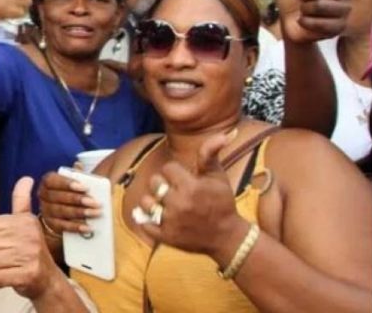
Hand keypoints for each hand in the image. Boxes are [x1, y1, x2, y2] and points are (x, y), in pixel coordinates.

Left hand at [0, 177, 64, 299]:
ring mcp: (30, 255)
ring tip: (11, 268)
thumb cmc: (31, 251)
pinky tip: (8, 279)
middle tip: (10, 258)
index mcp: (26, 220)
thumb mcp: (27, 223)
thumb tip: (26, 177)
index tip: (8, 243)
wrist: (47, 281)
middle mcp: (30, 235)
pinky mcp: (28, 274)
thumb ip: (22, 200)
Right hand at [36, 171, 99, 235]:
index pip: (52, 180)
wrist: (63, 211)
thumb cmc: (71, 193)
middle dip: (78, 200)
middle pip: (57, 197)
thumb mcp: (73, 182)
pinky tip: (88, 227)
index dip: (67, 183)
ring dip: (79, 213)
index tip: (85, 187)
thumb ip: (76, 174)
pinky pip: (62, 226)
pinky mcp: (50, 224)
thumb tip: (78, 165)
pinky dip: (76, 227)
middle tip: (95, 202)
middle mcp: (43, 195)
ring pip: (61, 211)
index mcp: (47, 182)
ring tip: (95, 213)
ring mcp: (45, 211)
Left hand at [139, 134, 246, 257]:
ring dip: (153, 202)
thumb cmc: (221, 203)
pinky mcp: (165, 237)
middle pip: (154, 182)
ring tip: (165, 204)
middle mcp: (179, 203)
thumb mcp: (218, 177)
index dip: (175, 173)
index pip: (167, 168)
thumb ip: (211, 154)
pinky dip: (147, 221)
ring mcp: (171, 221)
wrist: (227, 237)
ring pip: (146, 202)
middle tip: (175, 192)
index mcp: (191, 186)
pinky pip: (144, 224)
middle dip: (163, 185)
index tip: (185, 180)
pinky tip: (157, 217)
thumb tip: (225, 133)